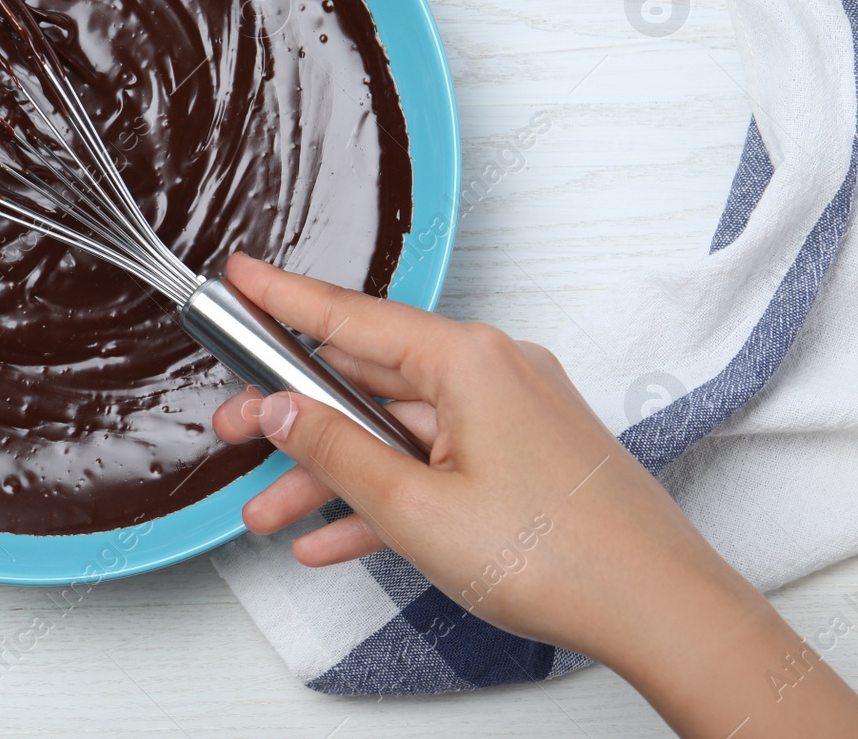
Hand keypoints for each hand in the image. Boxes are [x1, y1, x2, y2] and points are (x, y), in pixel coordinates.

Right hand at [213, 252, 857, 736]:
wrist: (662, 614)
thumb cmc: (561, 555)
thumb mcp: (417, 509)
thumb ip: (335, 453)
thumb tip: (278, 410)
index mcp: (467, 360)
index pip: (350, 318)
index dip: (284, 298)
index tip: (238, 276)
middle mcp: (490, 373)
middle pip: (365, 379)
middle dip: (291, 414)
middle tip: (229, 426)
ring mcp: (508, 417)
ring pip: (393, 432)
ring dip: (331, 472)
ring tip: (267, 512)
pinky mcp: (520, 460)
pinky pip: (432, 465)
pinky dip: (384, 495)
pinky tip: (332, 537)